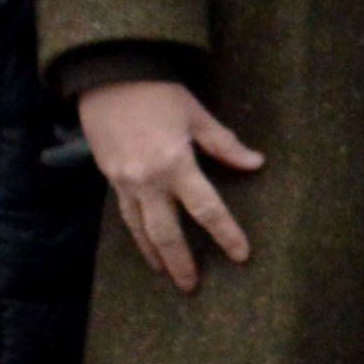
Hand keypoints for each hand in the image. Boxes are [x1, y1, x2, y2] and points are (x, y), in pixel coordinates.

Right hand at [76, 77, 262, 293]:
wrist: (108, 76)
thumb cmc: (158, 92)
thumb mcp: (197, 115)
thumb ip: (225, 145)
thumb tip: (255, 164)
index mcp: (176, 164)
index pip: (207, 209)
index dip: (226, 234)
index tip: (241, 255)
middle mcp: (148, 180)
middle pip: (167, 232)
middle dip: (181, 262)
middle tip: (193, 287)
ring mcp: (125, 181)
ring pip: (141, 229)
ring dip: (155, 255)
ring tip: (168, 275)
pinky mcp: (110, 177)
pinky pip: (126, 214)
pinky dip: (136, 234)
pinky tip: (145, 245)